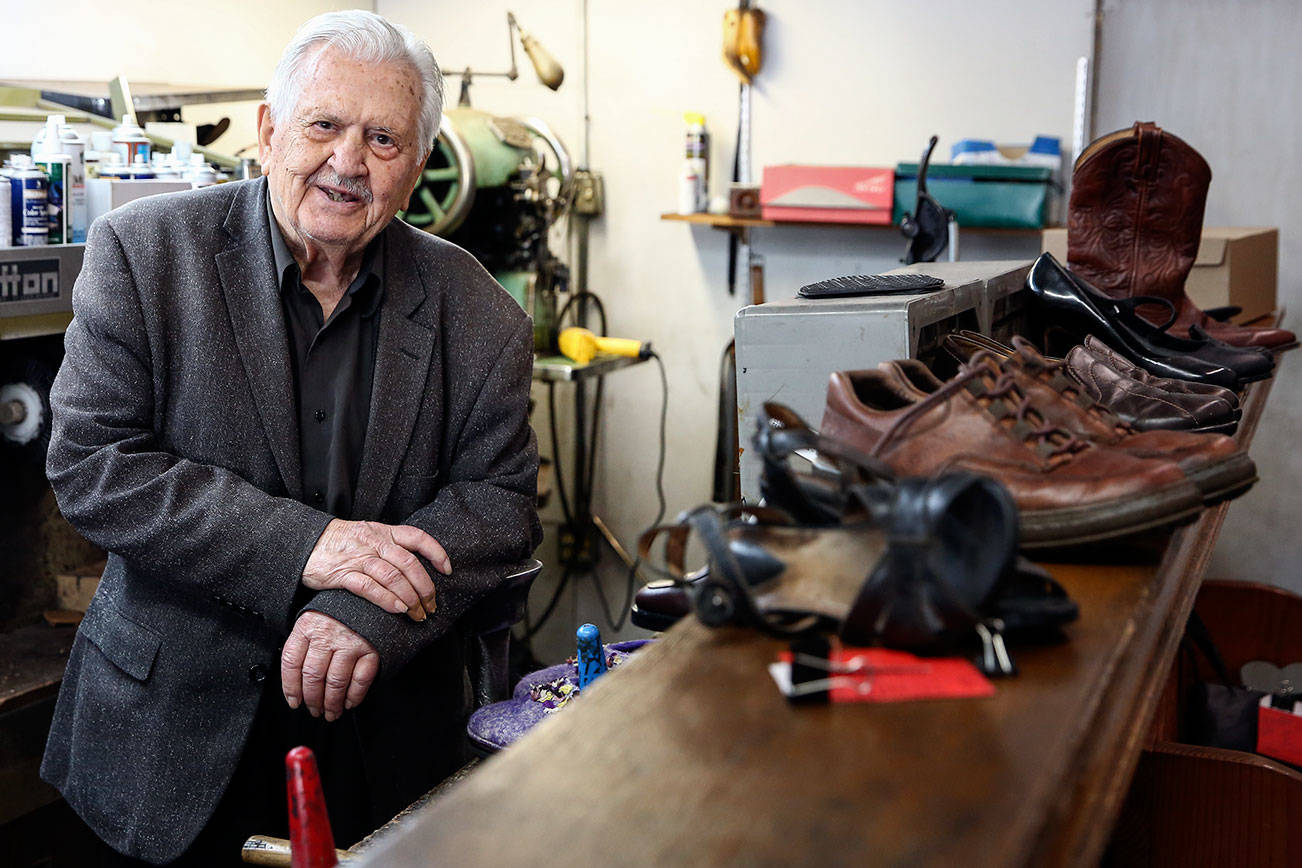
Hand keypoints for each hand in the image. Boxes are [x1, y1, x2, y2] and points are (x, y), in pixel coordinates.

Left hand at [282, 611, 378, 720]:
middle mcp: (327, 633)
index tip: (295, 702)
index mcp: (307, 626)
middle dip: (313, 700)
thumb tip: (297, 681)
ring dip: (332, 703)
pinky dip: (355, 696)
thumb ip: (305, 644)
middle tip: (315, 710)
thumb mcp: (316, 619)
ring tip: (331, 712)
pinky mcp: (371, 648)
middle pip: (313, 676)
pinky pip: (361, 679)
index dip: (291, 687)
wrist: (373, 594)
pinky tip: (349, 702)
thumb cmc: (341, 610)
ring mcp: (350, 641)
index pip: (291, 663)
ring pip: (336, 682)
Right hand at [303, 519, 449, 620]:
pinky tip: (397, 610)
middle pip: (409, 564)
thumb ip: (389, 547)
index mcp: (384, 532)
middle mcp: (374, 543)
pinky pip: (369, 588)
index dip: (436, 553)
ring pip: (393, 577)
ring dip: (410, 599)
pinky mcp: (342, 574)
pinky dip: (387, 600)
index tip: (447, 570)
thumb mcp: (367, 536)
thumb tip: (415, 568)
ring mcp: (359, 558)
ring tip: (417, 614)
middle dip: (425, 588)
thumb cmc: (339, 543)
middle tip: (431, 605)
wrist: (303, 543)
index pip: (418, 538)